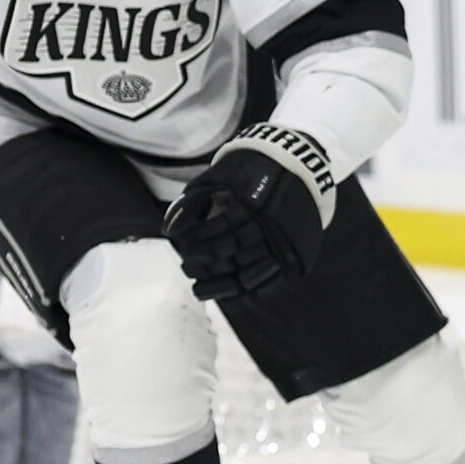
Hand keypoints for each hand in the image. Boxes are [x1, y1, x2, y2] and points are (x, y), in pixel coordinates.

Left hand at [164, 124, 333, 299]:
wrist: (296, 166)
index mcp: (255, 200)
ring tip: (199, 289)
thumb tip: (168, 230)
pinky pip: (272, 283)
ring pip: (253, 273)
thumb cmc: (250, 170)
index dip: (201, 242)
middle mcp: (273, 223)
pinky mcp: (296, 256)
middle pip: (237, 253)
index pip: (223, 229)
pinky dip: (250, 294)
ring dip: (223, 286)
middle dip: (207, 266)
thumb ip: (194, 200)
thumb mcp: (221, 175)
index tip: (185, 250)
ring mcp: (287, 242)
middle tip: (187, 269)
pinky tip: (228, 297)